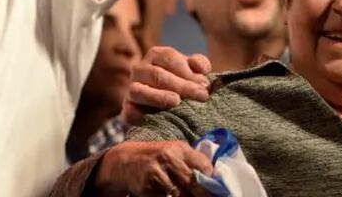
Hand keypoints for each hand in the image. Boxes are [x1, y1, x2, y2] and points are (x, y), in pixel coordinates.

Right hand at [94, 141, 212, 196]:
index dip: (212, 179)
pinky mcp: (146, 188)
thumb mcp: (173, 152)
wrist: (123, 160)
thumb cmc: (155, 157)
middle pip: (194, 182)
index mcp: (180, 148)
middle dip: (203, 193)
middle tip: (212, 196)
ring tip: (186, 194)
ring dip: (185, 196)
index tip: (219, 188)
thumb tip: (214, 175)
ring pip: (179, 194)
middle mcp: (169, 158)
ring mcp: (156, 173)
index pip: (203, 166)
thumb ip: (191, 160)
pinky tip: (169, 195)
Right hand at [122, 46, 211, 125]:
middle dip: (181, 86)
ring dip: (159, 97)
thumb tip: (201, 69)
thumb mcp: (193, 69)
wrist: (165, 105)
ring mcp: (131, 89)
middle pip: (158, 75)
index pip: (168, 57)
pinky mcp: (127, 109)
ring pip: (139, 90)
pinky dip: (137, 114)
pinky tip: (150, 118)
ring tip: (176, 102)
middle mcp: (140, 70)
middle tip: (201, 96)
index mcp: (156, 55)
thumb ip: (199, 64)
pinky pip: (128, 111)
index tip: (204, 84)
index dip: (187, 70)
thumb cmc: (183, 82)